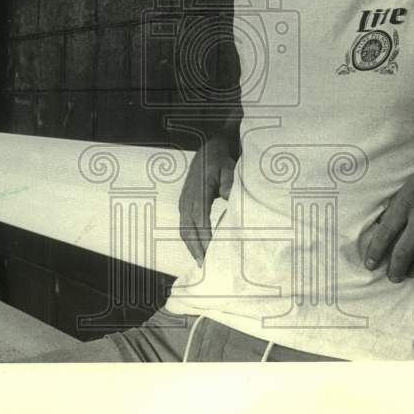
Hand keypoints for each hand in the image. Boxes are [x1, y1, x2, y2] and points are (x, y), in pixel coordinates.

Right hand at [179, 136, 234, 263]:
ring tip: (202, 262)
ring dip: (191, 247)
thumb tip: (226, 197)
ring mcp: (184, 201)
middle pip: (188, 229)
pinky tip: (198, 249)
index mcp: (198, 190)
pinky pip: (184, 225)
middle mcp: (187, 198)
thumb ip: (228, 181)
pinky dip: (190, 239)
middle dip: (196, 249)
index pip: (200, 219)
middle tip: (206, 266)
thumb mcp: (229, 166)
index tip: (211, 253)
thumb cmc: (223, 158)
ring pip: (184, 229)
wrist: (212, 147)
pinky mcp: (184, 203)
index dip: (204, 237)